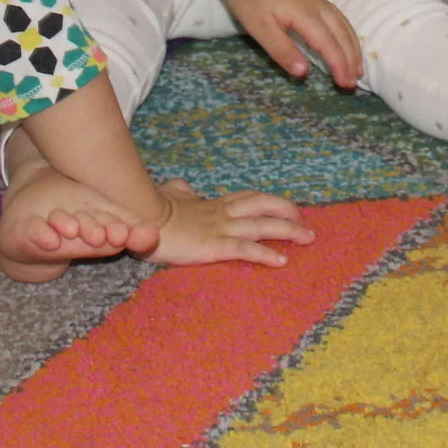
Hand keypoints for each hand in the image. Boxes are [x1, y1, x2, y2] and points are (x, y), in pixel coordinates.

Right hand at [145, 180, 314, 268]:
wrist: (139, 215)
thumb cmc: (149, 208)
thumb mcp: (169, 194)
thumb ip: (181, 191)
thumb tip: (185, 187)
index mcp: (212, 204)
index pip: (248, 198)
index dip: (269, 202)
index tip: (286, 208)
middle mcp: (221, 213)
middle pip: (263, 205)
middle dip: (287, 212)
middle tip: (305, 223)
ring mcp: (219, 228)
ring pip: (262, 225)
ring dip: (288, 231)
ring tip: (308, 238)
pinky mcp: (213, 245)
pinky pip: (245, 249)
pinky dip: (266, 253)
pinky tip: (282, 260)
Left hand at [223, 0, 362, 89]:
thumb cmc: (248, 0)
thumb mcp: (259, 29)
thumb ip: (282, 50)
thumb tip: (303, 72)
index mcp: (305, 13)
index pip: (329, 43)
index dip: (339, 65)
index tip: (345, 84)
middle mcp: (317, 4)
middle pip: (342, 33)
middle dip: (351, 59)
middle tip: (354, 82)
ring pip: (343, 24)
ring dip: (352, 46)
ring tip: (357, 67)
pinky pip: (337, 16)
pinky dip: (346, 33)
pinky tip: (345, 42)